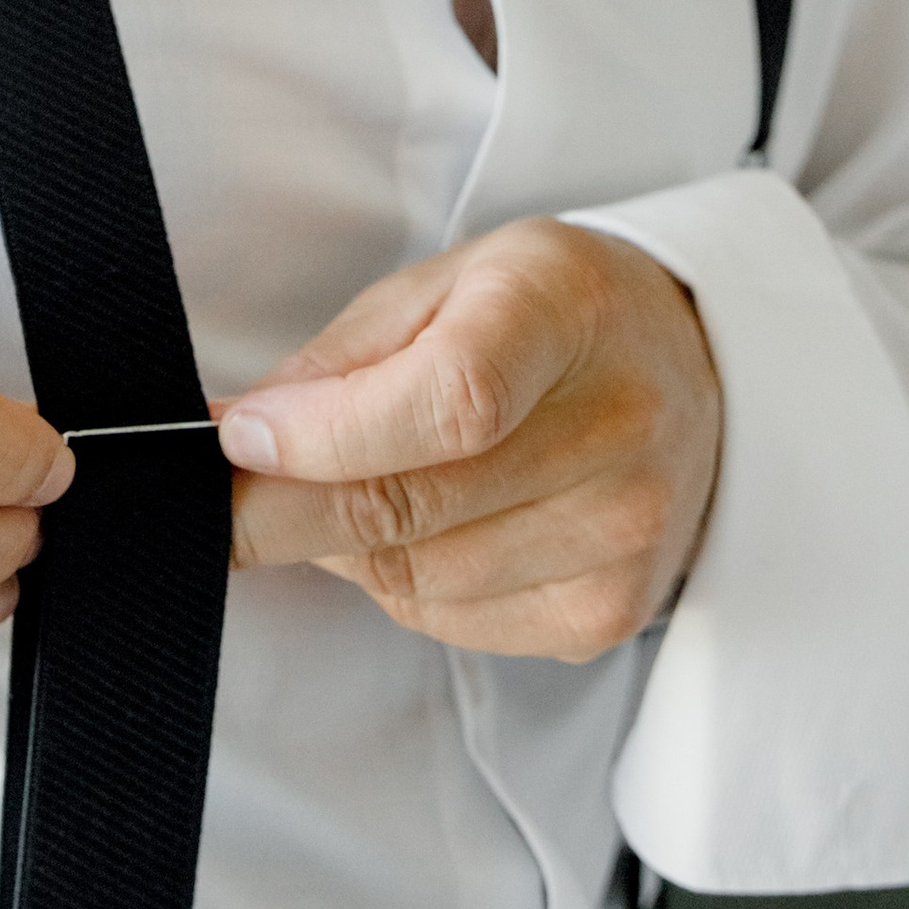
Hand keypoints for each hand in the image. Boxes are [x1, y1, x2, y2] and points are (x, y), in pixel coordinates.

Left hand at [219, 219, 718, 663]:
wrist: (692, 369)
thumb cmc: (546, 316)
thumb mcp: (441, 286)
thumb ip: (340, 361)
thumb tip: (238, 438)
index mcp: (562, 311)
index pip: (449, 401)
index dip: (328, 434)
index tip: (243, 439)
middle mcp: (615, 426)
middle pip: (412, 506)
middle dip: (282, 513)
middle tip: (216, 504)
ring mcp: (623, 532)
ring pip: (412, 578)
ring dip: (340, 545)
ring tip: (347, 487)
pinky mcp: (607, 611)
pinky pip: (449, 621)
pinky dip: (401, 582)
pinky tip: (424, 525)